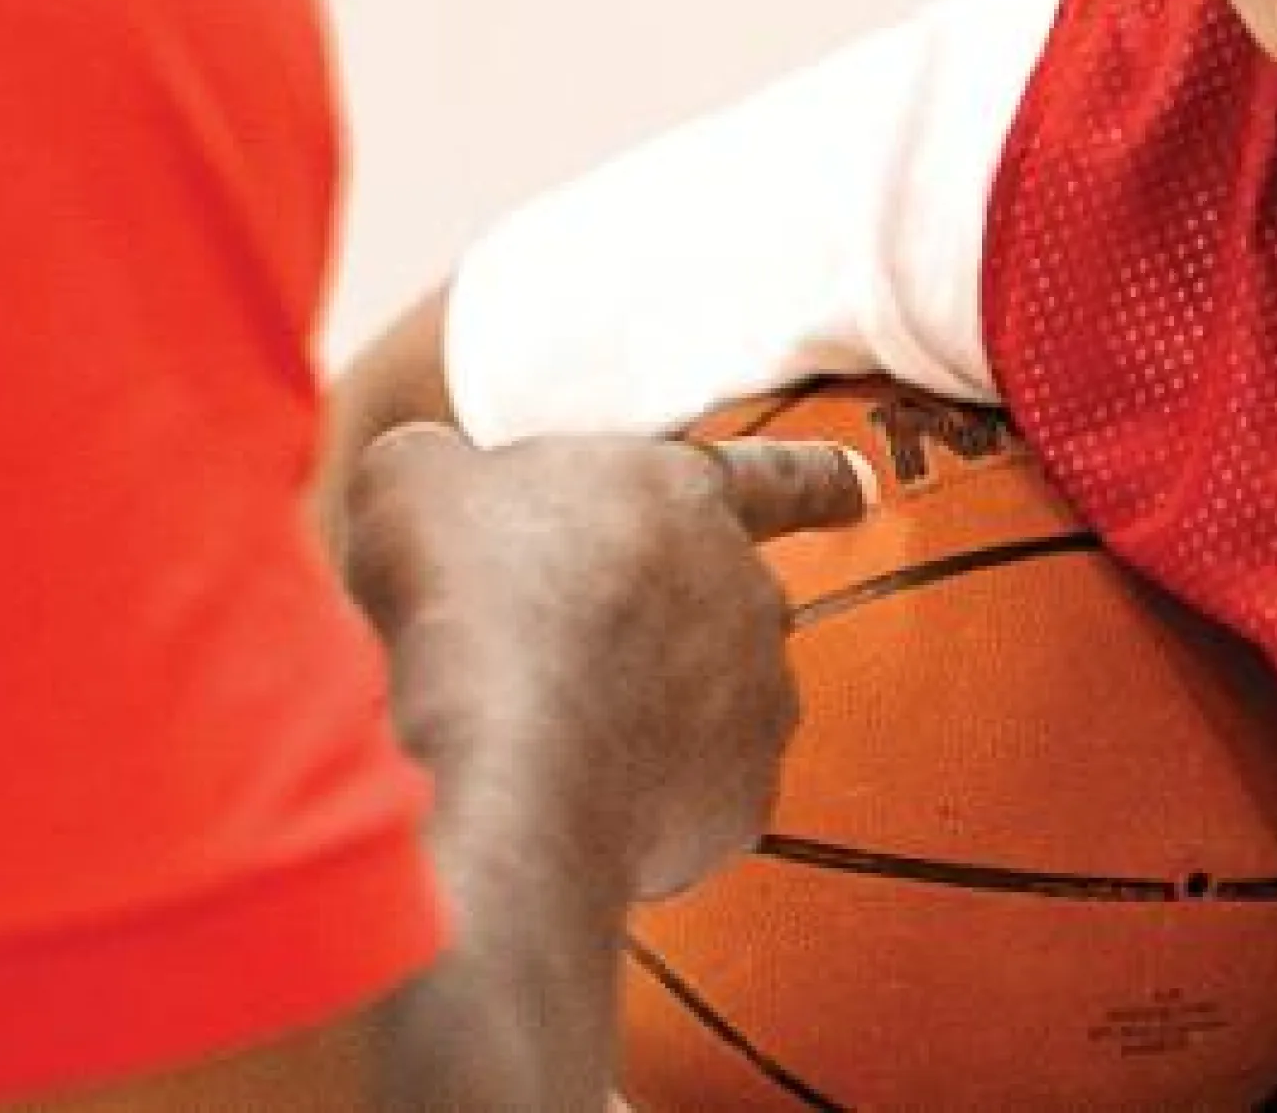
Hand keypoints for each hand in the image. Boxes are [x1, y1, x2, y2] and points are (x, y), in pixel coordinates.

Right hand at [336, 423, 869, 898]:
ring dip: (643, 720)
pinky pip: (688, 801)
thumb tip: (444, 489)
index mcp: (688, 498)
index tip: (856, 489)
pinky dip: (634, 806)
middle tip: (557, 654)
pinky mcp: (740, 805)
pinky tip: (558, 804)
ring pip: (708, 709)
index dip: (813, 479)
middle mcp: (749, 596)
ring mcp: (758, 705)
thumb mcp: (419, 481)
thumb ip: (452, 471)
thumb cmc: (467, 597)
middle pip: (719, 604)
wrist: (501, 758)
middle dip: (656, 627)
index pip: (777, 475)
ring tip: (541, 738)